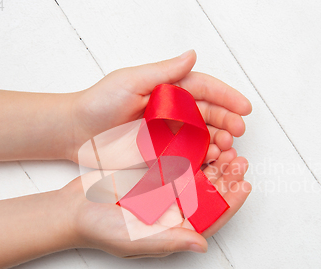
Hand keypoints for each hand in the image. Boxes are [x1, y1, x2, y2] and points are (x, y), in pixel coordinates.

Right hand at [65, 148, 250, 257]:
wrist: (73, 209)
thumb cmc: (102, 230)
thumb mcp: (136, 240)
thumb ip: (169, 241)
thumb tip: (202, 246)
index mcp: (176, 230)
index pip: (212, 219)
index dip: (231, 204)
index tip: (244, 186)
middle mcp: (176, 212)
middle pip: (210, 195)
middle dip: (227, 178)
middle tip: (239, 160)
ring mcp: (166, 192)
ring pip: (199, 177)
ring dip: (215, 163)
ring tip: (227, 148)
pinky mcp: (154, 174)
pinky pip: (179, 163)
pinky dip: (192, 153)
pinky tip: (204, 141)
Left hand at [67, 50, 251, 164]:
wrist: (76, 133)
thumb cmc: (99, 103)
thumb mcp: (131, 81)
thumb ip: (164, 73)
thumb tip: (192, 55)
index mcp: (169, 89)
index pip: (204, 89)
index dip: (226, 97)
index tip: (244, 107)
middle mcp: (173, 110)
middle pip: (209, 114)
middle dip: (227, 121)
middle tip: (238, 131)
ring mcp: (168, 133)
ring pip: (203, 136)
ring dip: (219, 141)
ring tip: (228, 147)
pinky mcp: (161, 154)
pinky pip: (188, 156)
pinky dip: (203, 158)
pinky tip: (212, 160)